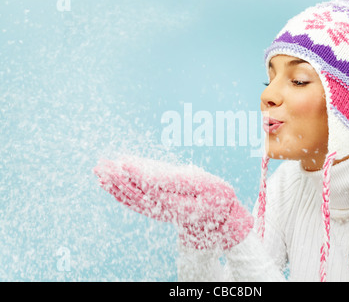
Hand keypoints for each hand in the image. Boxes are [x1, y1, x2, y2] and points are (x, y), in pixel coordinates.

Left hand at [93, 156, 253, 249]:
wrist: (218, 218)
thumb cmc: (213, 196)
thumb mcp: (202, 184)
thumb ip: (176, 180)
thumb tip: (151, 175)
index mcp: (179, 203)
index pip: (153, 188)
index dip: (137, 174)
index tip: (123, 162)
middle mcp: (164, 209)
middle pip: (135, 194)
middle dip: (117, 179)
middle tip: (100, 164)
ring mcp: (158, 211)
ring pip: (130, 198)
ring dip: (113, 184)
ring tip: (99, 170)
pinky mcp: (155, 209)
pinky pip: (133, 202)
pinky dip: (119, 192)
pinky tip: (108, 183)